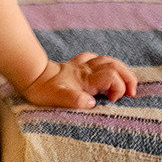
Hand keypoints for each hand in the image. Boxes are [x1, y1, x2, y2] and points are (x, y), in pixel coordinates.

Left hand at [17, 52, 137, 108]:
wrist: (29, 77)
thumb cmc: (43, 90)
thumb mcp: (57, 98)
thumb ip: (74, 99)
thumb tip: (91, 103)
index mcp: (85, 79)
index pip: (111, 76)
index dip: (118, 87)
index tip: (113, 101)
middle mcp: (86, 70)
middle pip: (114, 64)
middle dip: (128, 76)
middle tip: (132, 92)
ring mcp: (81, 66)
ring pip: (107, 59)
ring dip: (120, 69)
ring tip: (127, 82)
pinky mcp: (75, 65)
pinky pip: (94, 58)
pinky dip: (104, 63)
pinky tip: (105, 68)